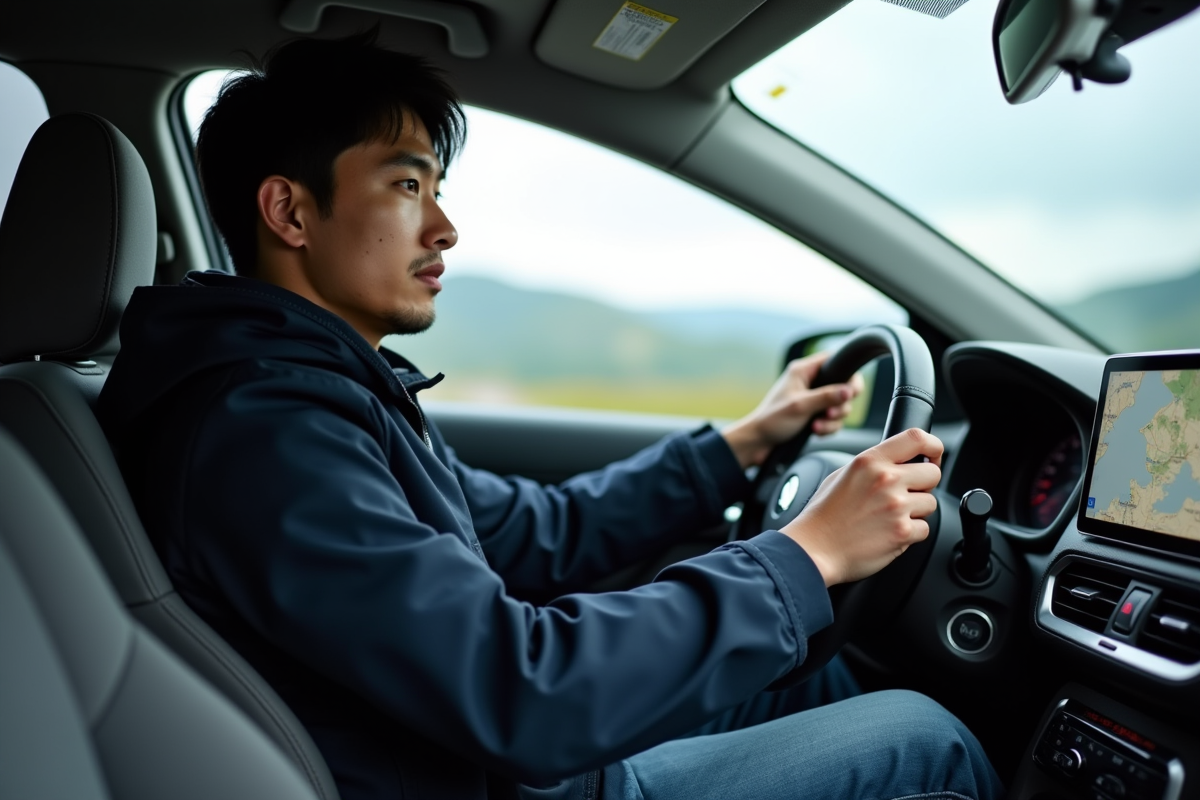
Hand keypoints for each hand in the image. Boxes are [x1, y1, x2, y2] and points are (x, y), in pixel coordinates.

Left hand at [722, 352, 863, 468]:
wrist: (758, 443)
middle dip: (840, 404)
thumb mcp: (800, 406)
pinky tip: (815, 432)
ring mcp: (813, 399)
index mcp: (803, 370)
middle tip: (830, 413)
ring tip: (816, 426)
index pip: (835, 360)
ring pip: (839, 406)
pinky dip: (828, 427)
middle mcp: (810, 382)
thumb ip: (826, 396)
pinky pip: (833, 420)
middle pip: (843, 387)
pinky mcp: (814, 415)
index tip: (851, 391)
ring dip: (833, 420)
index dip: (848, 374)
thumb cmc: (771, 420)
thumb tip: (848, 390)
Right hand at [781, 428, 942, 586]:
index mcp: (870, 461)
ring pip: (931, 503)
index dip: (933, 446)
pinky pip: (924, 529)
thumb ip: (872, 465)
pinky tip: (888, 533)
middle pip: (932, 473)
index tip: (932, 455)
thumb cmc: (823, 516)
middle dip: (924, 485)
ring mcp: (895, 506)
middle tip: (905, 495)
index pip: (916, 438)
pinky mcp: (901, 532)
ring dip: (916, 512)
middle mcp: (885, 479)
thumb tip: (898, 462)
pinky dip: (911, 534)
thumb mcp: (842, 475)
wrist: (814, 549)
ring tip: (889, 517)